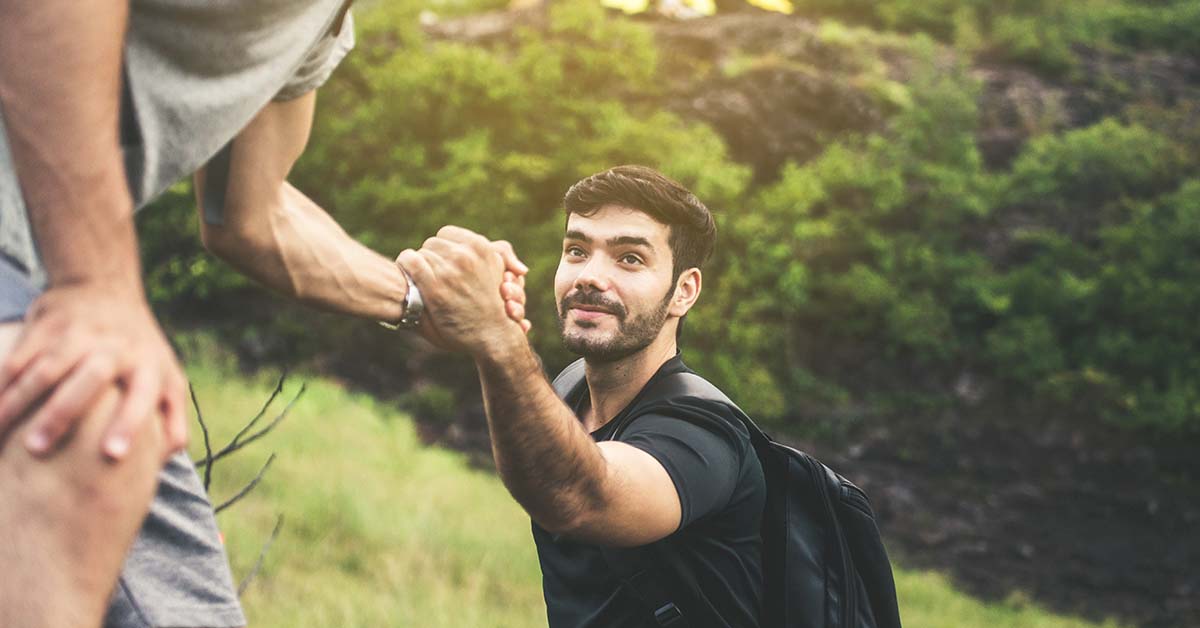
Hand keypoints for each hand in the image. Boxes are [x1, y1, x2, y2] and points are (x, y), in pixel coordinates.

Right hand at [0, 283, 186, 460]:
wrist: (105, 288)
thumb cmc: (140, 350)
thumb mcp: (168, 377)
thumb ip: (173, 418)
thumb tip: (168, 457)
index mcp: (147, 364)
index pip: (141, 395)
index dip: (129, 424)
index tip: (112, 454)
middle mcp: (114, 346)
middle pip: (88, 379)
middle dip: (61, 414)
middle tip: (37, 449)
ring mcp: (77, 333)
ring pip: (44, 370)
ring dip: (18, 402)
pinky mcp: (44, 325)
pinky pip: (16, 359)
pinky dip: (0, 385)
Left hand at [397, 226, 526, 355]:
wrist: (493, 336)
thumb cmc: (495, 305)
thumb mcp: (502, 272)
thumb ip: (501, 253)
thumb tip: (498, 248)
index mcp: (481, 248)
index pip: (447, 233)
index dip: (443, 248)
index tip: (444, 262)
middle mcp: (465, 256)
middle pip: (432, 244)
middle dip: (432, 258)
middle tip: (434, 274)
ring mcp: (449, 272)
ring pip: (420, 254)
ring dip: (420, 267)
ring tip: (424, 281)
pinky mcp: (434, 288)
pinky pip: (409, 262)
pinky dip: (405, 266)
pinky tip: (408, 277)